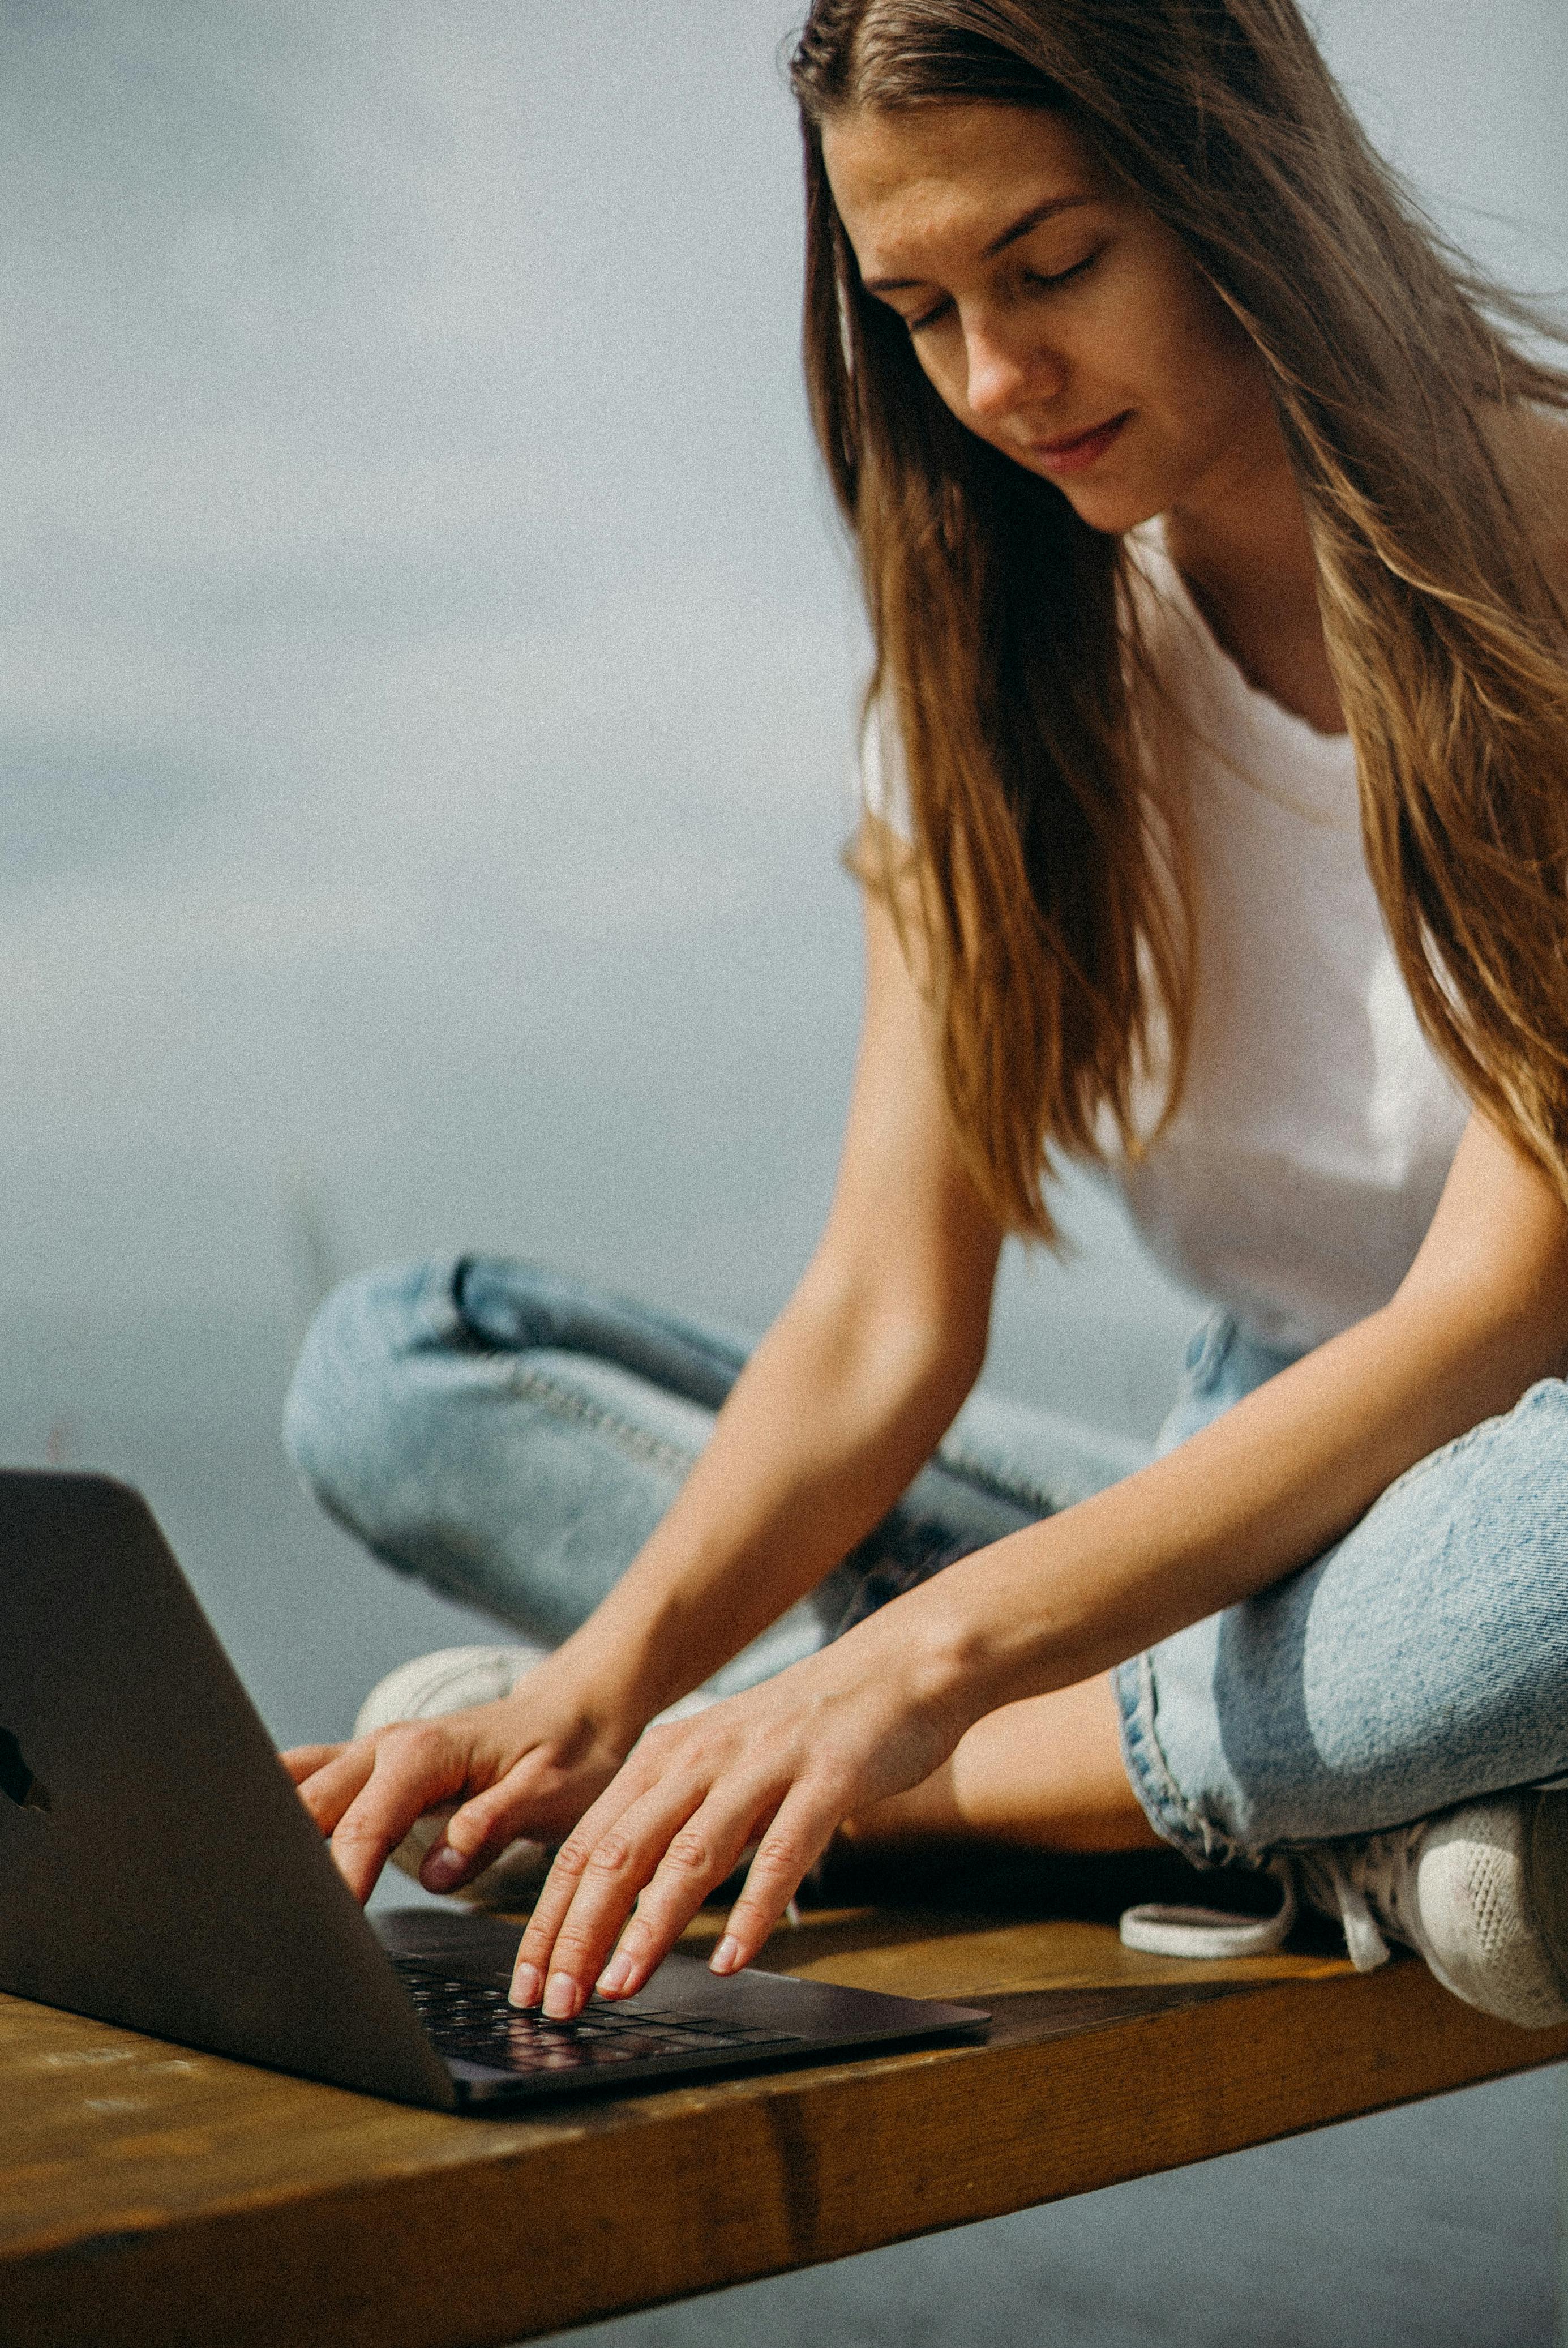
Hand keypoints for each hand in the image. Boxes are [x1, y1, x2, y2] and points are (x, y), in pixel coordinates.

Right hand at [282, 1657, 639, 1903]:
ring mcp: (371, 1754)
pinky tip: (248, 1842)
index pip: (366, 1825)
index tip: (321, 1923)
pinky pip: (307, 1781)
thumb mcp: (549, 1793)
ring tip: (231, 1881)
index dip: (339, 1875)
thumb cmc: (567, 1753)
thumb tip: (436, 1870)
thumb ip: (491, 1827)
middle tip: (256, 1916)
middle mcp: (386, 1747)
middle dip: (280, 1856)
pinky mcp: (369, 1768)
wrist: (576, 1712)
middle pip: (312, 1806)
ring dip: (265, 1827)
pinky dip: (274, 1807)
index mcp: (425, 1754)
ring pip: (296, 1787)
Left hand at [508, 1613, 964, 2018]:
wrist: (896, 1670)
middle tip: (558, 2001)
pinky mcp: (826, 1778)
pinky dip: (753, 1910)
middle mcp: (702, 1754)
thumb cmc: (804, 1732)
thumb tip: (610, 1904)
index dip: (550, 1917)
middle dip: (580, 1933)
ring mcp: (764, 1764)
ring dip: (649, 1927)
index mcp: (665, 1755)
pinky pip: (783, 1851)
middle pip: (621, 1852)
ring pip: (691, 1853)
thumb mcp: (719, 1766)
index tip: (529, 1981)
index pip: (586, 1845)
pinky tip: (733, 1957)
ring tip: (621, 1985)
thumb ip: (671, 1821)